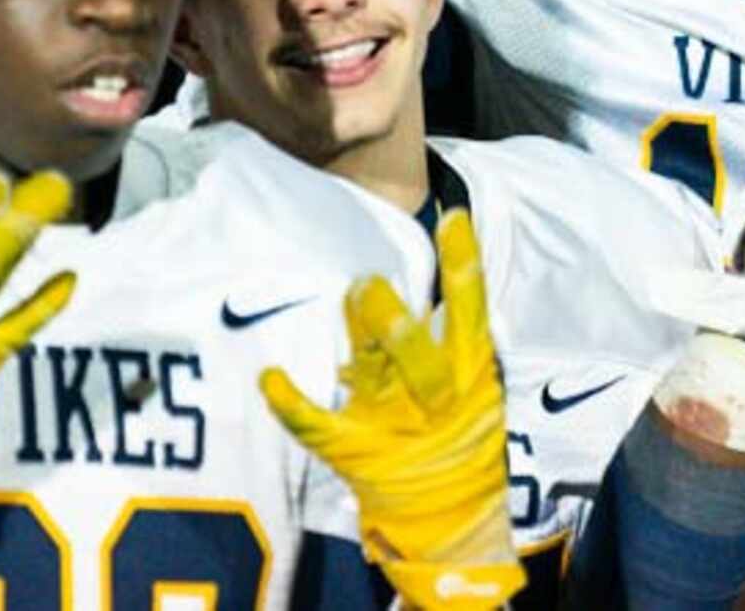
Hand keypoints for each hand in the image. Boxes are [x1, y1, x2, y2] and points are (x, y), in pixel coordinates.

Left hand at [259, 210, 523, 610]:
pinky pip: (318, 426)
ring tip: (351, 293)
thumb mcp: (476, 389)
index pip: (471, 312)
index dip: (464, 266)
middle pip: (417, 350)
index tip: (452, 219)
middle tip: (372, 284)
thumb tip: (431, 274)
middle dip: (395, 320)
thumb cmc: (462, 440)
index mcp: (471, 376)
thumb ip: (455, 337)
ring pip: (374, 372)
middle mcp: (435, 397)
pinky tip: (268, 377)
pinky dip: (292, 402)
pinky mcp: (357, 452)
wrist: (454, 525)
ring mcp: (395, 426)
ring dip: (361, 335)